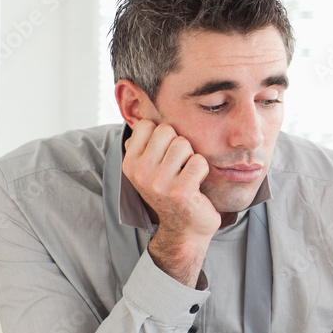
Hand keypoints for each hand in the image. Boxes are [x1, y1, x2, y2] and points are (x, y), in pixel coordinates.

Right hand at [122, 120, 219, 284]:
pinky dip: (203, 171)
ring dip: (192, 158)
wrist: (187, 229)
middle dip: (180, 145)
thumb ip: (146, 141)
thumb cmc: (173, 191)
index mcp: (130, 163)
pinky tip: (196, 185)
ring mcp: (158, 183)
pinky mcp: (180, 192)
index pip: (150, 125)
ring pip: (184, 144)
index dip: (165, 136)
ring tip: (187, 176)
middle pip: (168, 131)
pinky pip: (199, 161)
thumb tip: (140, 104)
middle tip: (179, 168)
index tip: (166, 157)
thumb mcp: (151, 166)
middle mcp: (139, 173)